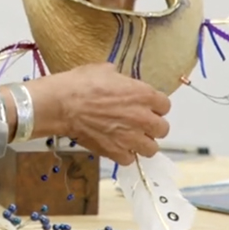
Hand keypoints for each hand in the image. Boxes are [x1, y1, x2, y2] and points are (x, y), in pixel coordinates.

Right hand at [16, 63, 170, 165]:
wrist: (63, 104)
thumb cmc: (82, 84)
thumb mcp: (106, 70)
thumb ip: (122, 80)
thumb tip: (122, 83)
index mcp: (143, 94)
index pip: (165, 105)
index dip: (155, 106)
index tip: (147, 106)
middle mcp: (142, 117)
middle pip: (163, 129)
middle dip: (153, 126)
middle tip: (139, 123)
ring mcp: (130, 137)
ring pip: (151, 148)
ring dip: (143, 143)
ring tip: (131, 138)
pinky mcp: (116, 151)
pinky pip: (130, 159)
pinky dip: (124, 154)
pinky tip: (116, 146)